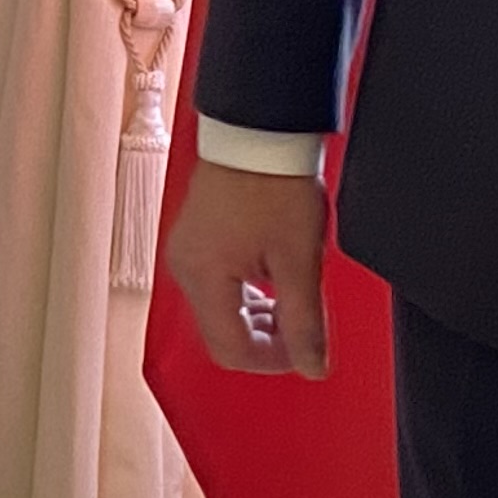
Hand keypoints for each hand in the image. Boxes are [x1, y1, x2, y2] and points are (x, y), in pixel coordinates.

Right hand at [160, 165, 333, 377]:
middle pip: (221, 334)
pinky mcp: (195, 239)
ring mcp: (186, 252)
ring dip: (256, 317)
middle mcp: (185, 268)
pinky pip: (216, 285)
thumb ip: (306, 321)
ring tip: (291, 299)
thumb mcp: (300, 260)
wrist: (260, 132)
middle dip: (265, 339)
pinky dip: (245, 294)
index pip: (232, 350)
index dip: (273, 360)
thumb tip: (312, 365)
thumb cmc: (274, 182)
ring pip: (219, 312)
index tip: (304, 351)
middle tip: (302, 326)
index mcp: (204, 277)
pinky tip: (271, 279)